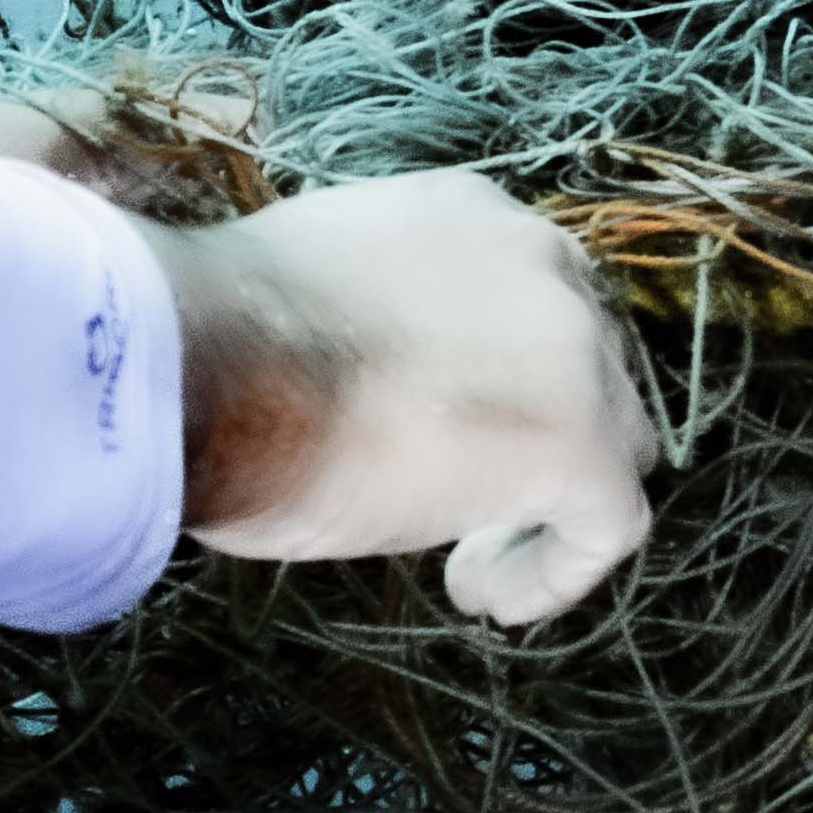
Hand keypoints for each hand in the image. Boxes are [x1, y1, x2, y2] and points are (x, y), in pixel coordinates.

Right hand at [0, 113, 658, 627]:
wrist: (202, 361)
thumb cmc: (207, 339)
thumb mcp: (303, 299)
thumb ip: (364, 324)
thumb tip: (344, 378)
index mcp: (468, 216)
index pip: (522, 298)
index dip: (492, 373)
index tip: (429, 431)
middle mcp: (540, 262)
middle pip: (582, 364)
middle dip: (530, 432)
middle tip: (449, 499)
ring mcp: (573, 350)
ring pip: (610, 437)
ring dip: (544, 500)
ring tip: (462, 561)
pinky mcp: (579, 444)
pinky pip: (609, 525)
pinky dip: (554, 569)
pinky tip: (481, 596)